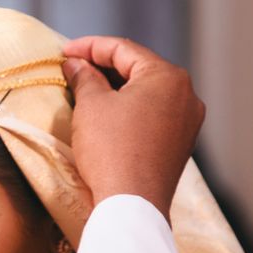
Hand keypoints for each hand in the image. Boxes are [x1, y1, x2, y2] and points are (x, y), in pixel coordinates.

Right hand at [62, 36, 203, 219]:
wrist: (132, 205)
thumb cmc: (111, 151)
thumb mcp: (91, 106)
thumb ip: (84, 76)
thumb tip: (76, 64)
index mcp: (168, 76)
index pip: (124, 49)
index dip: (89, 47)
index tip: (64, 52)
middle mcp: (186, 94)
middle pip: (139, 68)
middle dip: (104, 66)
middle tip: (73, 68)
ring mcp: (187, 121)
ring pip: (147, 92)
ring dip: (117, 88)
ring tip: (86, 89)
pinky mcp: (181, 143)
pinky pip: (154, 114)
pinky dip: (130, 108)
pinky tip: (108, 113)